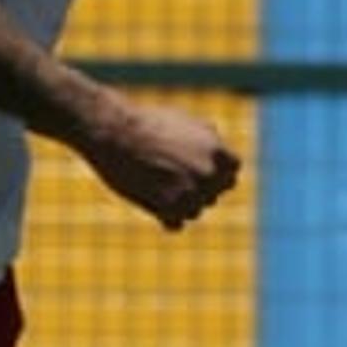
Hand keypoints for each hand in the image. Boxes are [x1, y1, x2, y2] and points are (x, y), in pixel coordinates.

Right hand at [85, 102, 240, 229]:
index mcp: (218, 151)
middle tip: (168, 177)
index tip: (197, 171)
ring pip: (194, 211)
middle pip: (212, 194)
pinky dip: (165, 218)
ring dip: (178, 204)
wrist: (115, 131)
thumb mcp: (185, 121)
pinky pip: (175, 224)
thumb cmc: (147, 124)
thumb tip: (219, 145)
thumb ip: (208, 136)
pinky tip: (151, 204)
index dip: (215, 173)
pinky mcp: (168, 207)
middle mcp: (209, 173)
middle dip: (195, 188)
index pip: (231, 173)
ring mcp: (191, 192)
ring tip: (153, 185)